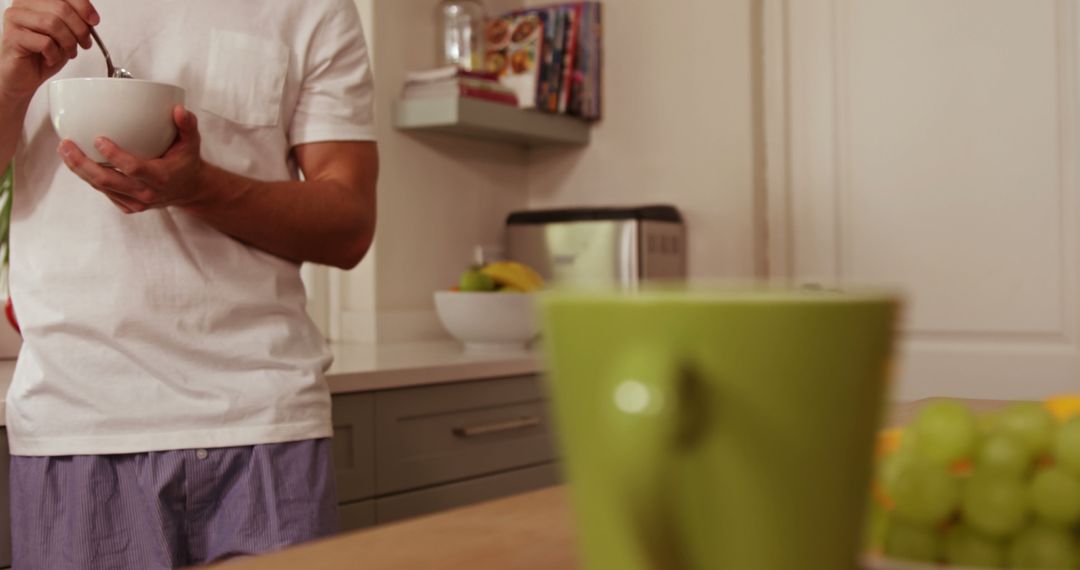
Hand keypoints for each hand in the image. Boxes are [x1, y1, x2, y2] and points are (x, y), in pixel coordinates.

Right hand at [0, 0, 97, 101]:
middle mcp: (23, 4)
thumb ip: (76, 22)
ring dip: (68, 43)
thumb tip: (91, 18)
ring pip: (52, 23)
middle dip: (79, 29)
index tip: (94, 21)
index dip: (83, 7)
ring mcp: (15, 19)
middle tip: (84, 43)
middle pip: (61, 8)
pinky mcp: (13, 37)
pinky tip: (50, 58)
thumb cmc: (42, 54)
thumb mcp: (65, 34)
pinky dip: (54, 54)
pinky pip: (44, 42)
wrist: (24, 76)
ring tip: (68, 52)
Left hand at [58, 105, 209, 213]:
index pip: (133, 168)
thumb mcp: (192, 143)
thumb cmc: (187, 162)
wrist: (189, 190)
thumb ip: (187, 125)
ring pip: (101, 187)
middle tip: (66, 145)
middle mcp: (146, 193)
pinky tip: (78, 163)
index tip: (98, 139)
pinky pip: (105, 193)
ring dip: (80, 170)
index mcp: (160, 177)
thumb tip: (178, 109)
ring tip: (65, 150)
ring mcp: (136, 203)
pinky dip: (90, 178)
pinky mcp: (129, 207)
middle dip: (83, 163)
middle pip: (108, 181)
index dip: (114, 156)